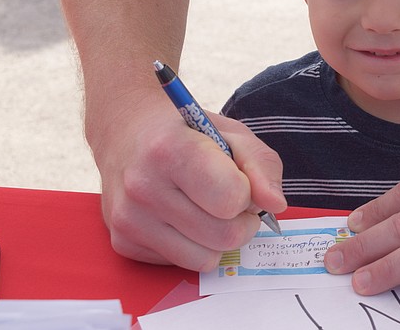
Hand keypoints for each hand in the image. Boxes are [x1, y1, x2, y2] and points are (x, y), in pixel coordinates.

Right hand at [89, 88, 285, 270]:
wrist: (126, 135)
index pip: (231, 199)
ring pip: (204, 259)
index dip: (246, 192)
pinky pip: (181, 264)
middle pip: (224, 236)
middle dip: (240, 222)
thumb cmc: (187, 133)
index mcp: (171, 150)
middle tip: (231, 201)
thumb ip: (261, 166)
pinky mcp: (124, 243)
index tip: (239, 180)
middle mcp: (143, 186)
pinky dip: (192, 245)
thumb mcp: (233, 134)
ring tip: (206, 209)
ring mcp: (129, 219)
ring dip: (217, 239)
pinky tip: (181, 217)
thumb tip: (275, 205)